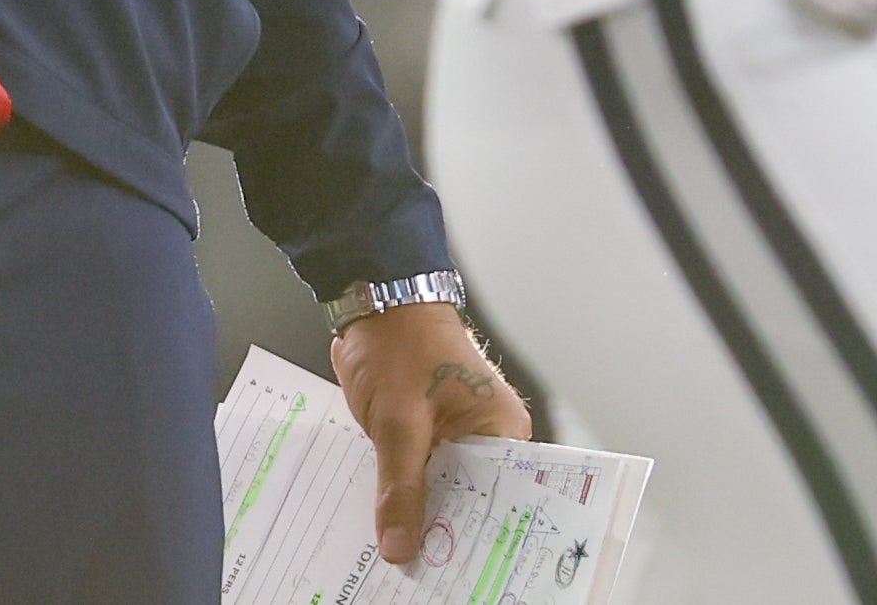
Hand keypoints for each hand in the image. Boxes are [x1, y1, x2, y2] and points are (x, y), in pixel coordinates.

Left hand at [332, 299, 530, 566]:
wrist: (375, 303)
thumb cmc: (400, 342)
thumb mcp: (398, 421)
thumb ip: (401, 487)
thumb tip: (400, 545)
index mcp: (500, 428)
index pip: (502, 498)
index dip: (478, 537)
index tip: (454, 572)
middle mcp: (486, 435)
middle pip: (472, 501)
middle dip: (445, 534)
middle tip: (423, 572)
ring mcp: (457, 436)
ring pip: (443, 491)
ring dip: (421, 516)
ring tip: (402, 558)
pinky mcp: (429, 435)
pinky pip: (422, 476)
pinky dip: (405, 496)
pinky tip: (385, 523)